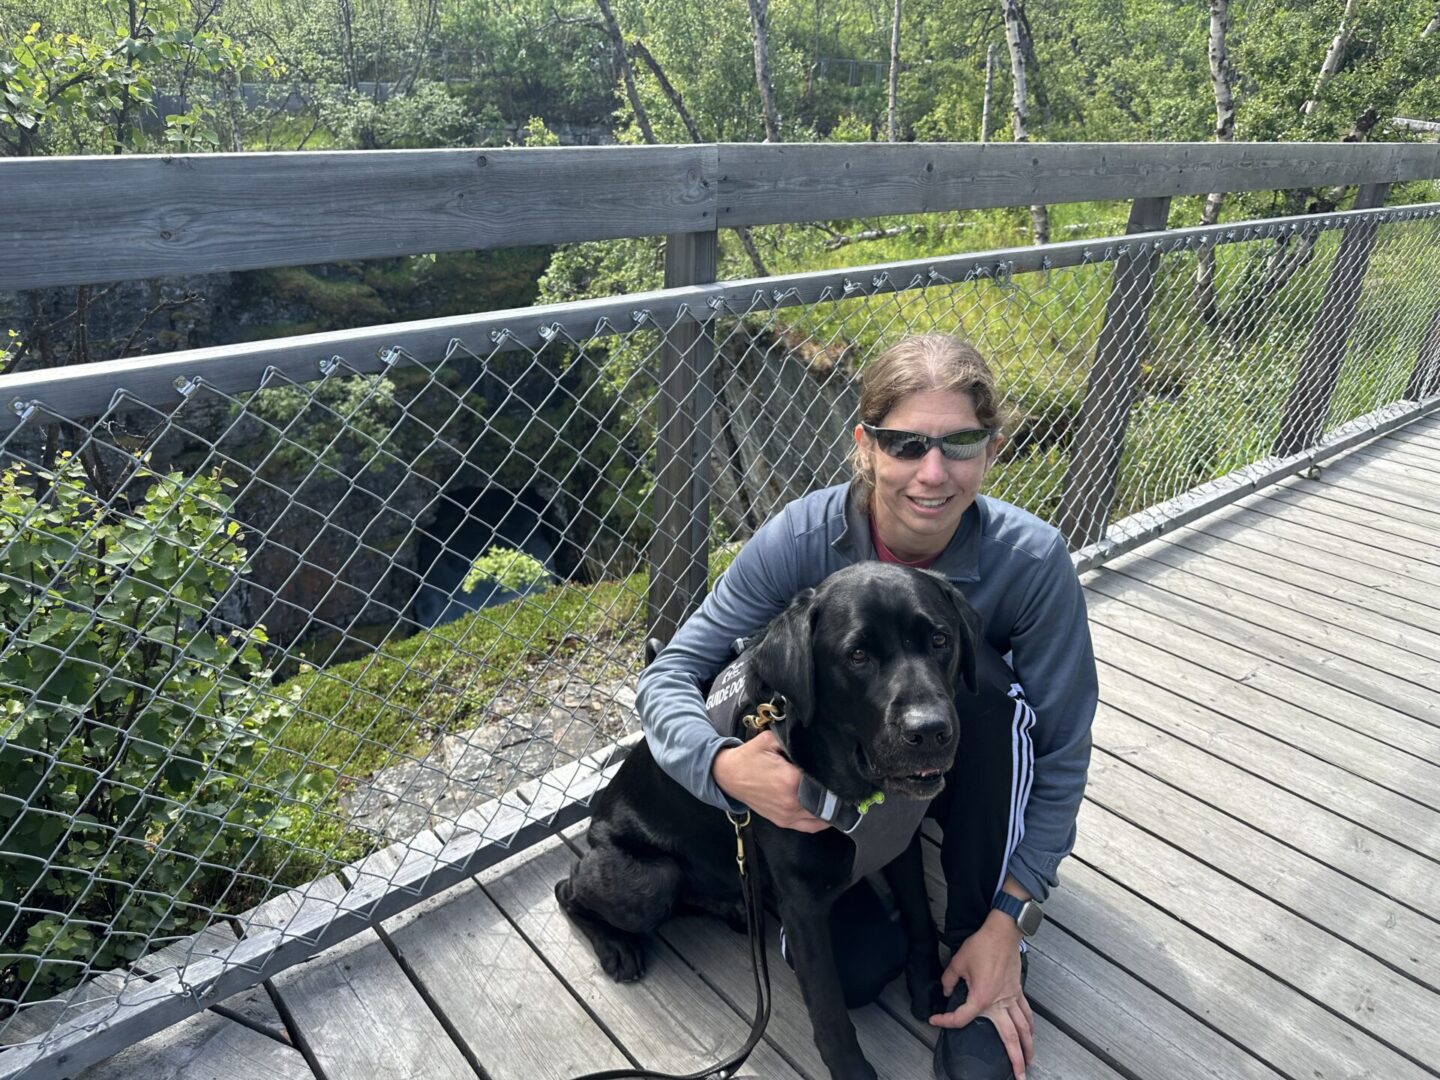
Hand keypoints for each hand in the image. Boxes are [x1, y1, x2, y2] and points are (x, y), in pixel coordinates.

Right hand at [711, 731, 827, 831]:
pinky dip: (821, 820)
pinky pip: (810, 827)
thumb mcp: (771, 739)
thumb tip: (815, 743)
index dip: (834, 775)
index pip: (824, 781)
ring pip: (822, 816)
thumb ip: (794, 741)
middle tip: (841, 781)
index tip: (838, 768)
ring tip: (835, 794)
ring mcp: (787, 815)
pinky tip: (827, 809)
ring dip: (830, 806)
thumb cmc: (749, 757)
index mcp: (790, 781)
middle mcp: (791, 802)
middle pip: (827, 801)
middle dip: (834, 791)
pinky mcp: (783, 822)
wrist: (727, 775)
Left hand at [929, 911, 1034, 1079]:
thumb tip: (946, 991)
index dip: (946, 1022)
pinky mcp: (1017, 990)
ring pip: (1023, 1028)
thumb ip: (948, 980)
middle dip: (1014, 1059)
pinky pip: (1026, 1012)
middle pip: (1009, 1037)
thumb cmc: (982, 945)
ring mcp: (1011, 997)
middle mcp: (1000, 1002)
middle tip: (1017, 1076)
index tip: (935, 1021)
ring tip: (1028, 1063)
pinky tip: (1030, 1034)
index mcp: (982, 998)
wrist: (1002, 931)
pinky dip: (1030, 1026)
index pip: (962, 1018)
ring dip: (1027, 1047)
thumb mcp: (957, 962)